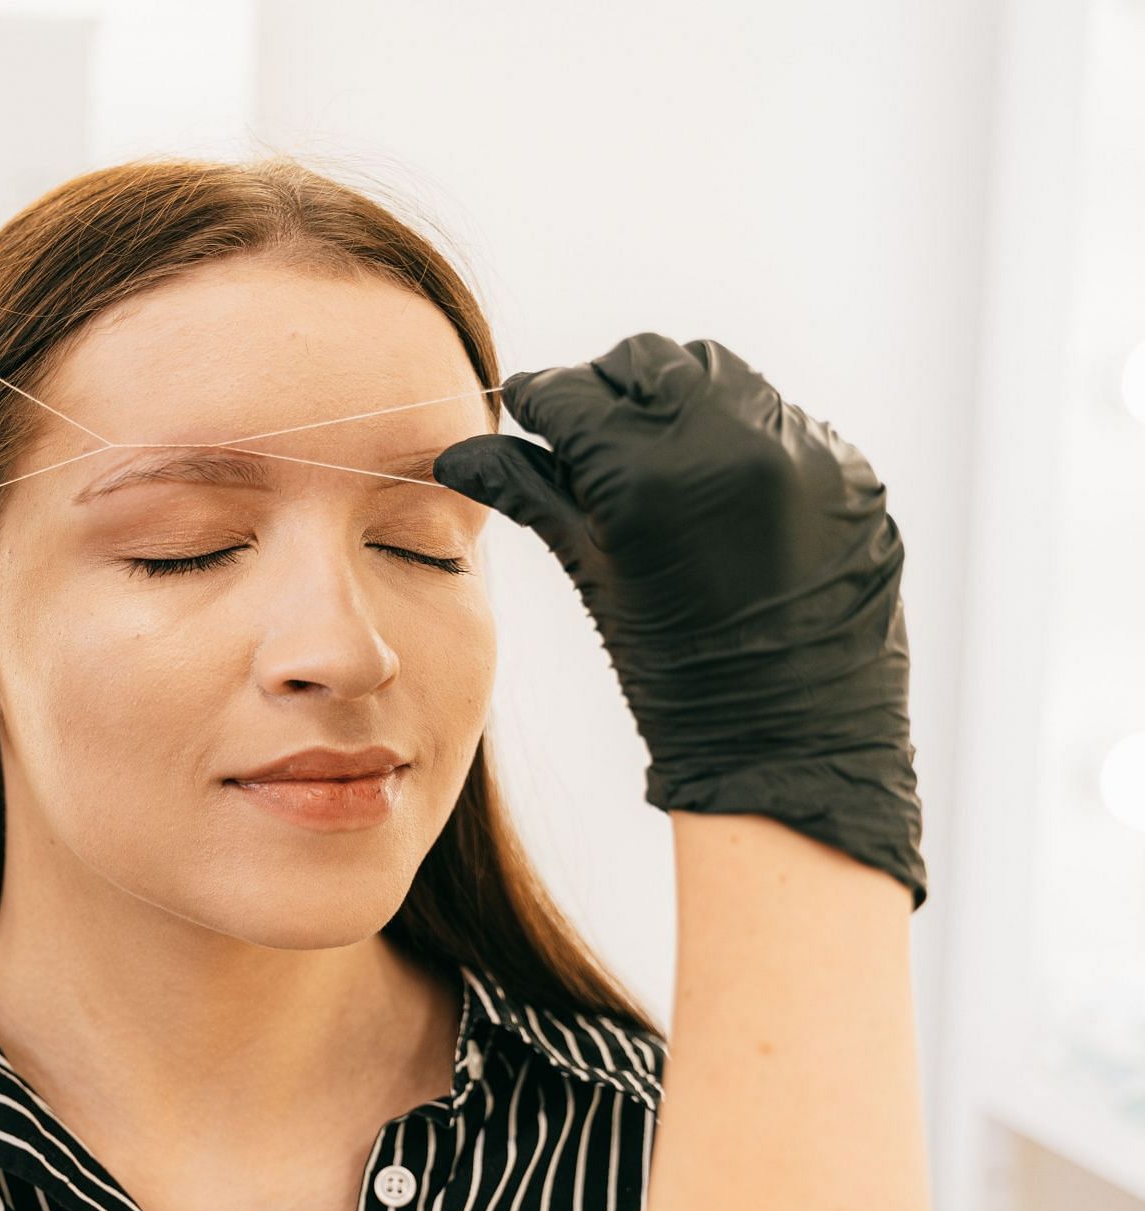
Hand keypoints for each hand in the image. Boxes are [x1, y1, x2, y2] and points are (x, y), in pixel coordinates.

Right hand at [434, 334, 923, 903]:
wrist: (791, 745)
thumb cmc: (674, 676)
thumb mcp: (593, 574)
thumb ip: (530, 494)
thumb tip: (460, 453)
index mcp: (650, 476)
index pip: (571, 393)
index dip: (538, 396)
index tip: (524, 405)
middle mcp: (734, 444)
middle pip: (649, 362)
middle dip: (608, 386)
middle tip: (589, 428)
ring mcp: (803, 452)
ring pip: (723, 375)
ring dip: (680, 400)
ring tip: (662, 456)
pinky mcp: (853, 470)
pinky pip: (783, 422)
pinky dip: (742, 441)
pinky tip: (725, 495)